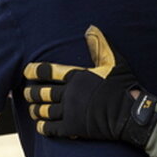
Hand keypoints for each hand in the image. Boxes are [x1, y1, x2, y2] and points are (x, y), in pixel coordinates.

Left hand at [22, 25, 156, 147]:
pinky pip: (52, 128)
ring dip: (36, 110)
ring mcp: (70, 111)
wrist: (130, 114)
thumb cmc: (124, 86)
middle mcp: (70, 93)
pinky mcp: (73, 128)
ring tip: (32, 109)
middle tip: (26, 92)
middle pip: (43, 92)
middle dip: (31, 92)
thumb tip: (91, 27)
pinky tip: (39, 126)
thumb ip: (100, 45)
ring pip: (45, 111)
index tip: (26, 71)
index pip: (49, 72)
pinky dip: (43, 127)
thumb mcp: (114, 62)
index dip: (35, 71)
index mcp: (77, 76)